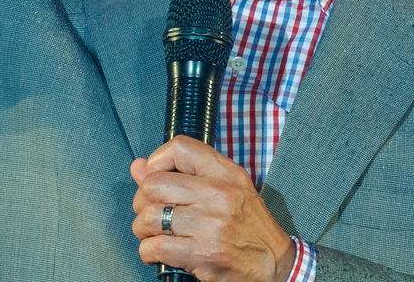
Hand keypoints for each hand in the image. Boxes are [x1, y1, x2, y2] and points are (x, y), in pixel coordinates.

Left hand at [131, 136, 296, 281]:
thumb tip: (138, 167)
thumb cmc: (249, 226)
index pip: (180, 148)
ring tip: (152, 235)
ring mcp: (212, 224)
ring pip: (150, 217)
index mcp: (226, 173)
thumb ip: (184, 176)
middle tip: (149, 213)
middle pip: (154, 184)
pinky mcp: (204, 254)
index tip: (155, 178)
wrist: (275, 264)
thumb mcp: (227, 190)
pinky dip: (148, 252)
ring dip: (142, 230)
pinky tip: (158, 253)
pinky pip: (156, 247)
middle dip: (141, 201)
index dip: (156, 160)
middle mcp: (219, 194)